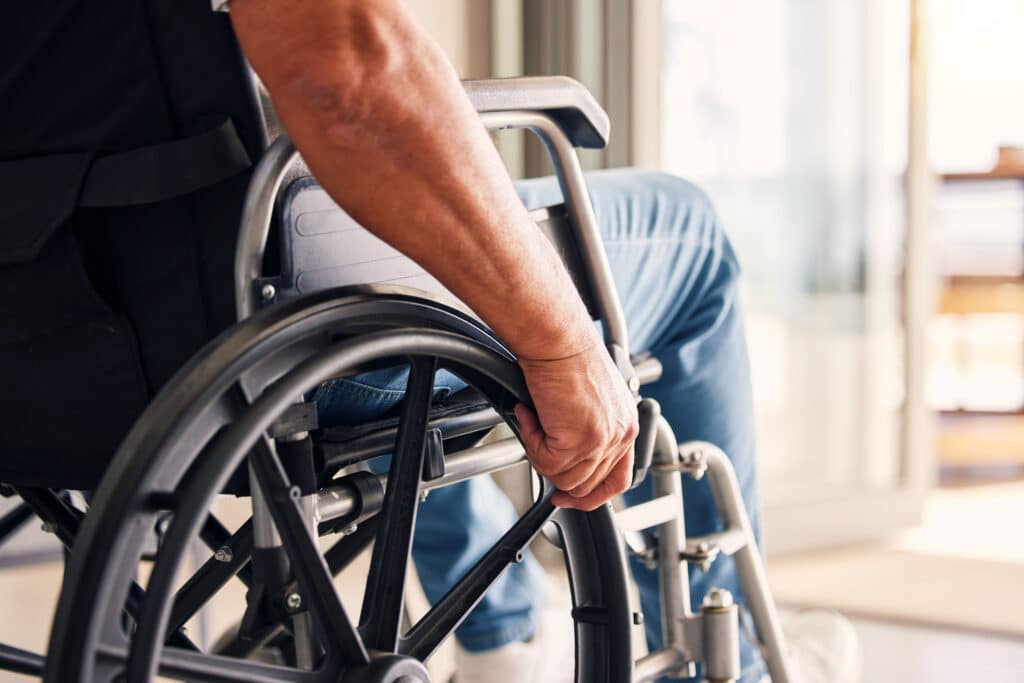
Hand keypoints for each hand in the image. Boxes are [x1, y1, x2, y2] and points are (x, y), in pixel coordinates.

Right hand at [514, 337, 638, 510]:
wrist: (558, 339)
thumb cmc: (567, 355)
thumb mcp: (591, 398)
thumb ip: (588, 428)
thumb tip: (564, 453)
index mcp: (625, 425)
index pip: (617, 478)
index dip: (592, 494)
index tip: (570, 496)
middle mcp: (620, 434)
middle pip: (587, 484)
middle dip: (557, 475)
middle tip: (538, 454)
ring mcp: (602, 440)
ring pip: (564, 478)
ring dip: (541, 455)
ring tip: (533, 424)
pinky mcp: (580, 440)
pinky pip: (546, 463)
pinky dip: (531, 442)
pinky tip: (529, 416)